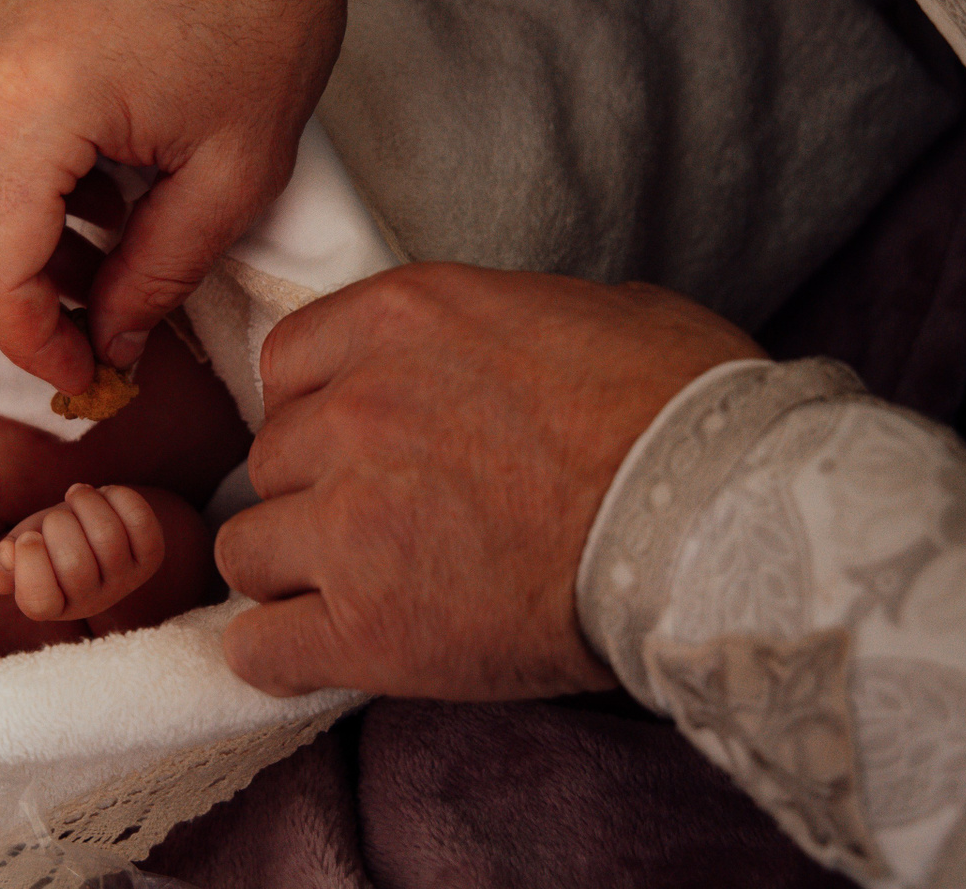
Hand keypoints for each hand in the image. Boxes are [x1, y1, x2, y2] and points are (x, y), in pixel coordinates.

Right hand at [0, 0, 344, 393]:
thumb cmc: (264, 8)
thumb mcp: (236, 170)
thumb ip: (158, 275)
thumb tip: (105, 342)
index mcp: (29, 99)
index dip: (29, 341)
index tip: (82, 371)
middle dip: (3, 300)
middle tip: (82, 326)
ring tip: (92, 250)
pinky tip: (74, 175)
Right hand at [0, 483, 164, 620]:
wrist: (88, 530)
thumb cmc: (46, 544)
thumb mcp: (15, 555)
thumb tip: (12, 554)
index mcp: (51, 606)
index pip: (39, 601)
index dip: (30, 562)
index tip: (28, 537)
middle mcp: (90, 601)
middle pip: (75, 564)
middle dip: (58, 524)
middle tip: (56, 516)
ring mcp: (124, 580)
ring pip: (109, 539)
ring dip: (87, 504)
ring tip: (77, 497)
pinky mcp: (150, 556)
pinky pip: (142, 524)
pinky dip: (120, 498)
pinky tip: (105, 495)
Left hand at [214, 264, 764, 700]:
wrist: (719, 524)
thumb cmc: (683, 412)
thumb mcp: (585, 309)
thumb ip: (496, 324)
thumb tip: (498, 346)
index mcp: (397, 319)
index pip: (285, 365)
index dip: (317, 410)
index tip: (354, 444)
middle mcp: (351, 410)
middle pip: (270, 460)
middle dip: (312, 492)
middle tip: (378, 524)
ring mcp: (349, 521)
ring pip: (247, 549)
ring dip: (288, 572)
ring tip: (348, 591)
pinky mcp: (368, 627)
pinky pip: (261, 648)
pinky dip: (278, 656)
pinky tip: (312, 656)